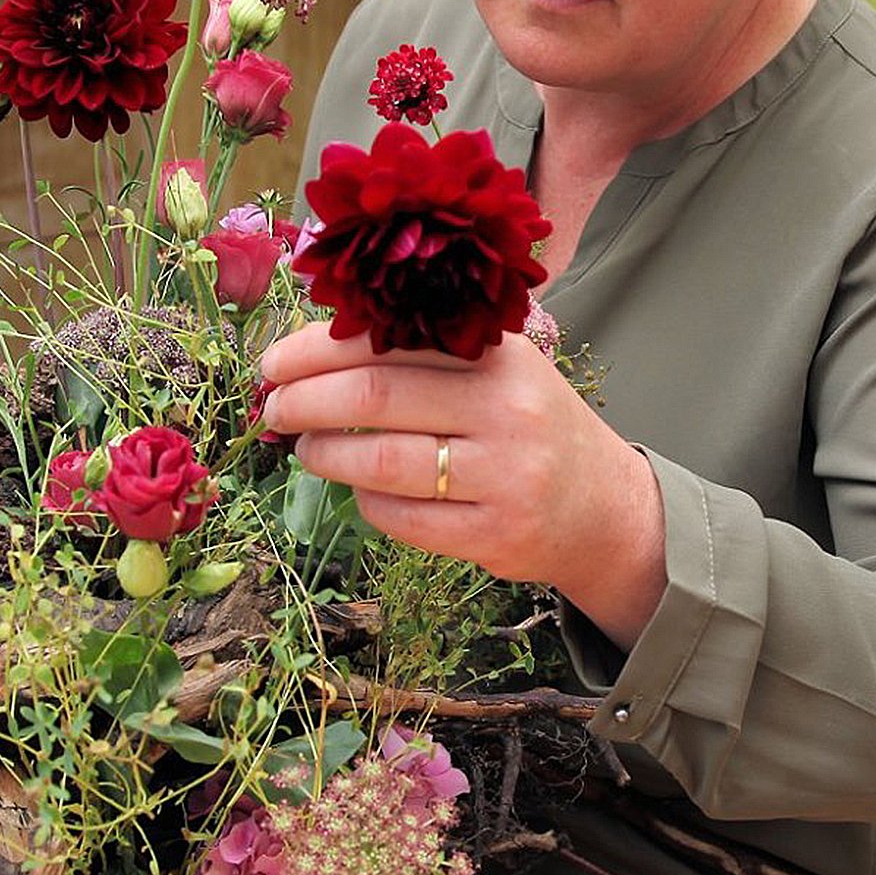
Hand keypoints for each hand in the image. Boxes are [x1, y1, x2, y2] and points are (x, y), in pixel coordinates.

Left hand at [259, 322, 667, 648]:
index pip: (386, 340)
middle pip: (375, 397)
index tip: (273, 364)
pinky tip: (359, 489)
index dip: (314, 351)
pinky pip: (400, 518)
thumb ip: (422, 354)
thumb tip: (310, 352)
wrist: (602, 506)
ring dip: (324, 455)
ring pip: (381, 462)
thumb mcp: (494, 371)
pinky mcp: (494, 534)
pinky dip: (364, 501)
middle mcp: (506, 409)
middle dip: (304, 402)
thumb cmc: (526, 427)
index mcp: (498, 354)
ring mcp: (504, 476)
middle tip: (273, 409)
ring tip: (305, 449)